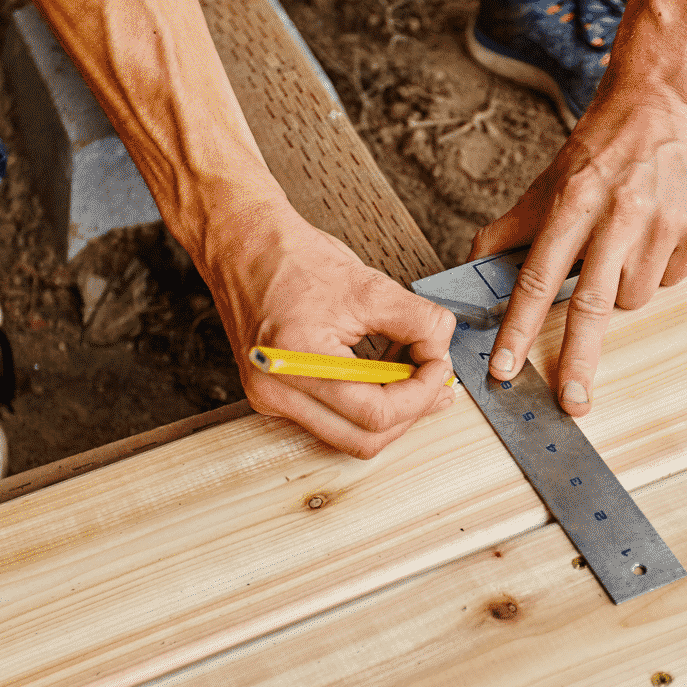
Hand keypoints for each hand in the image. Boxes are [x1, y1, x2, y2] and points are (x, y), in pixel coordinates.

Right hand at [200, 208, 457, 457]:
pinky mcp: (273, 396)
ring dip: (389, 410)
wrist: (244, 246)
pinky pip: (331, 420)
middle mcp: (276, 391)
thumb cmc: (292, 259)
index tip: (439, 366)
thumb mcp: (369, 285)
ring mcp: (271, 399)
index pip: (376, 412)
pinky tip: (381, 373)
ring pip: (349, 436)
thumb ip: (418, 321)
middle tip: (434, 378)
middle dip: (409, 411)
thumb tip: (442, 349)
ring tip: (410, 371)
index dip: (420, 394)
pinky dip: (364, 404)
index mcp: (296, 361)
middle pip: (364, 439)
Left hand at [470, 87, 686, 415]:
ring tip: (623, 246)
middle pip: (593, 305)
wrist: (662, 103)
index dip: (518, 328)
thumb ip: (510, 229)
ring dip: (623, 290)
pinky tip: (656, 234)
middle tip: (573, 402)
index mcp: (572, 202)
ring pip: (635, 297)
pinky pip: (673, 280)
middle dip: (580, 361)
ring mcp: (661, 222)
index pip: (538, 277)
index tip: (506, 369)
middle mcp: (617, 214)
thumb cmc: (599, 150)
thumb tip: (473, 268)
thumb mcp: (547, 182)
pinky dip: (660, 270)